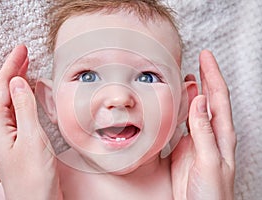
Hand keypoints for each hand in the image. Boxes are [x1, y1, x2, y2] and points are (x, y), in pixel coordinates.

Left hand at [0, 45, 62, 199]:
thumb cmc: (34, 176)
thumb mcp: (31, 138)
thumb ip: (23, 108)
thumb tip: (17, 82)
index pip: (1, 87)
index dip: (11, 66)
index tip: (21, 49)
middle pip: (3, 91)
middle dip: (13, 69)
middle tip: (24, 52)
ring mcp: (7, 133)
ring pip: (10, 99)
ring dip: (17, 81)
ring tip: (25, 66)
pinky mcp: (17, 138)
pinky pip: (17, 110)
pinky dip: (22, 96)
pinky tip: (27, 92)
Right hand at [171, 50, 235, 199]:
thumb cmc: (212, 193)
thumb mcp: (210, 161)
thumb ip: (204, 133)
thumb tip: (199, 102)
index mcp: (221, 135)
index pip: (218, 97)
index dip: (213, 75)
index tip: (205, 56)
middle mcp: (210, 133)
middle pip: (210, 98)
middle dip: (207, 76)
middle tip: (199, 57)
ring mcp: (196, 139)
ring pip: (196, 108)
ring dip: (193, 90)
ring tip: (187, 75)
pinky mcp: (183, 147)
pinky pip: (182, 122)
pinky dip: (179, 108)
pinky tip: (175, 103)